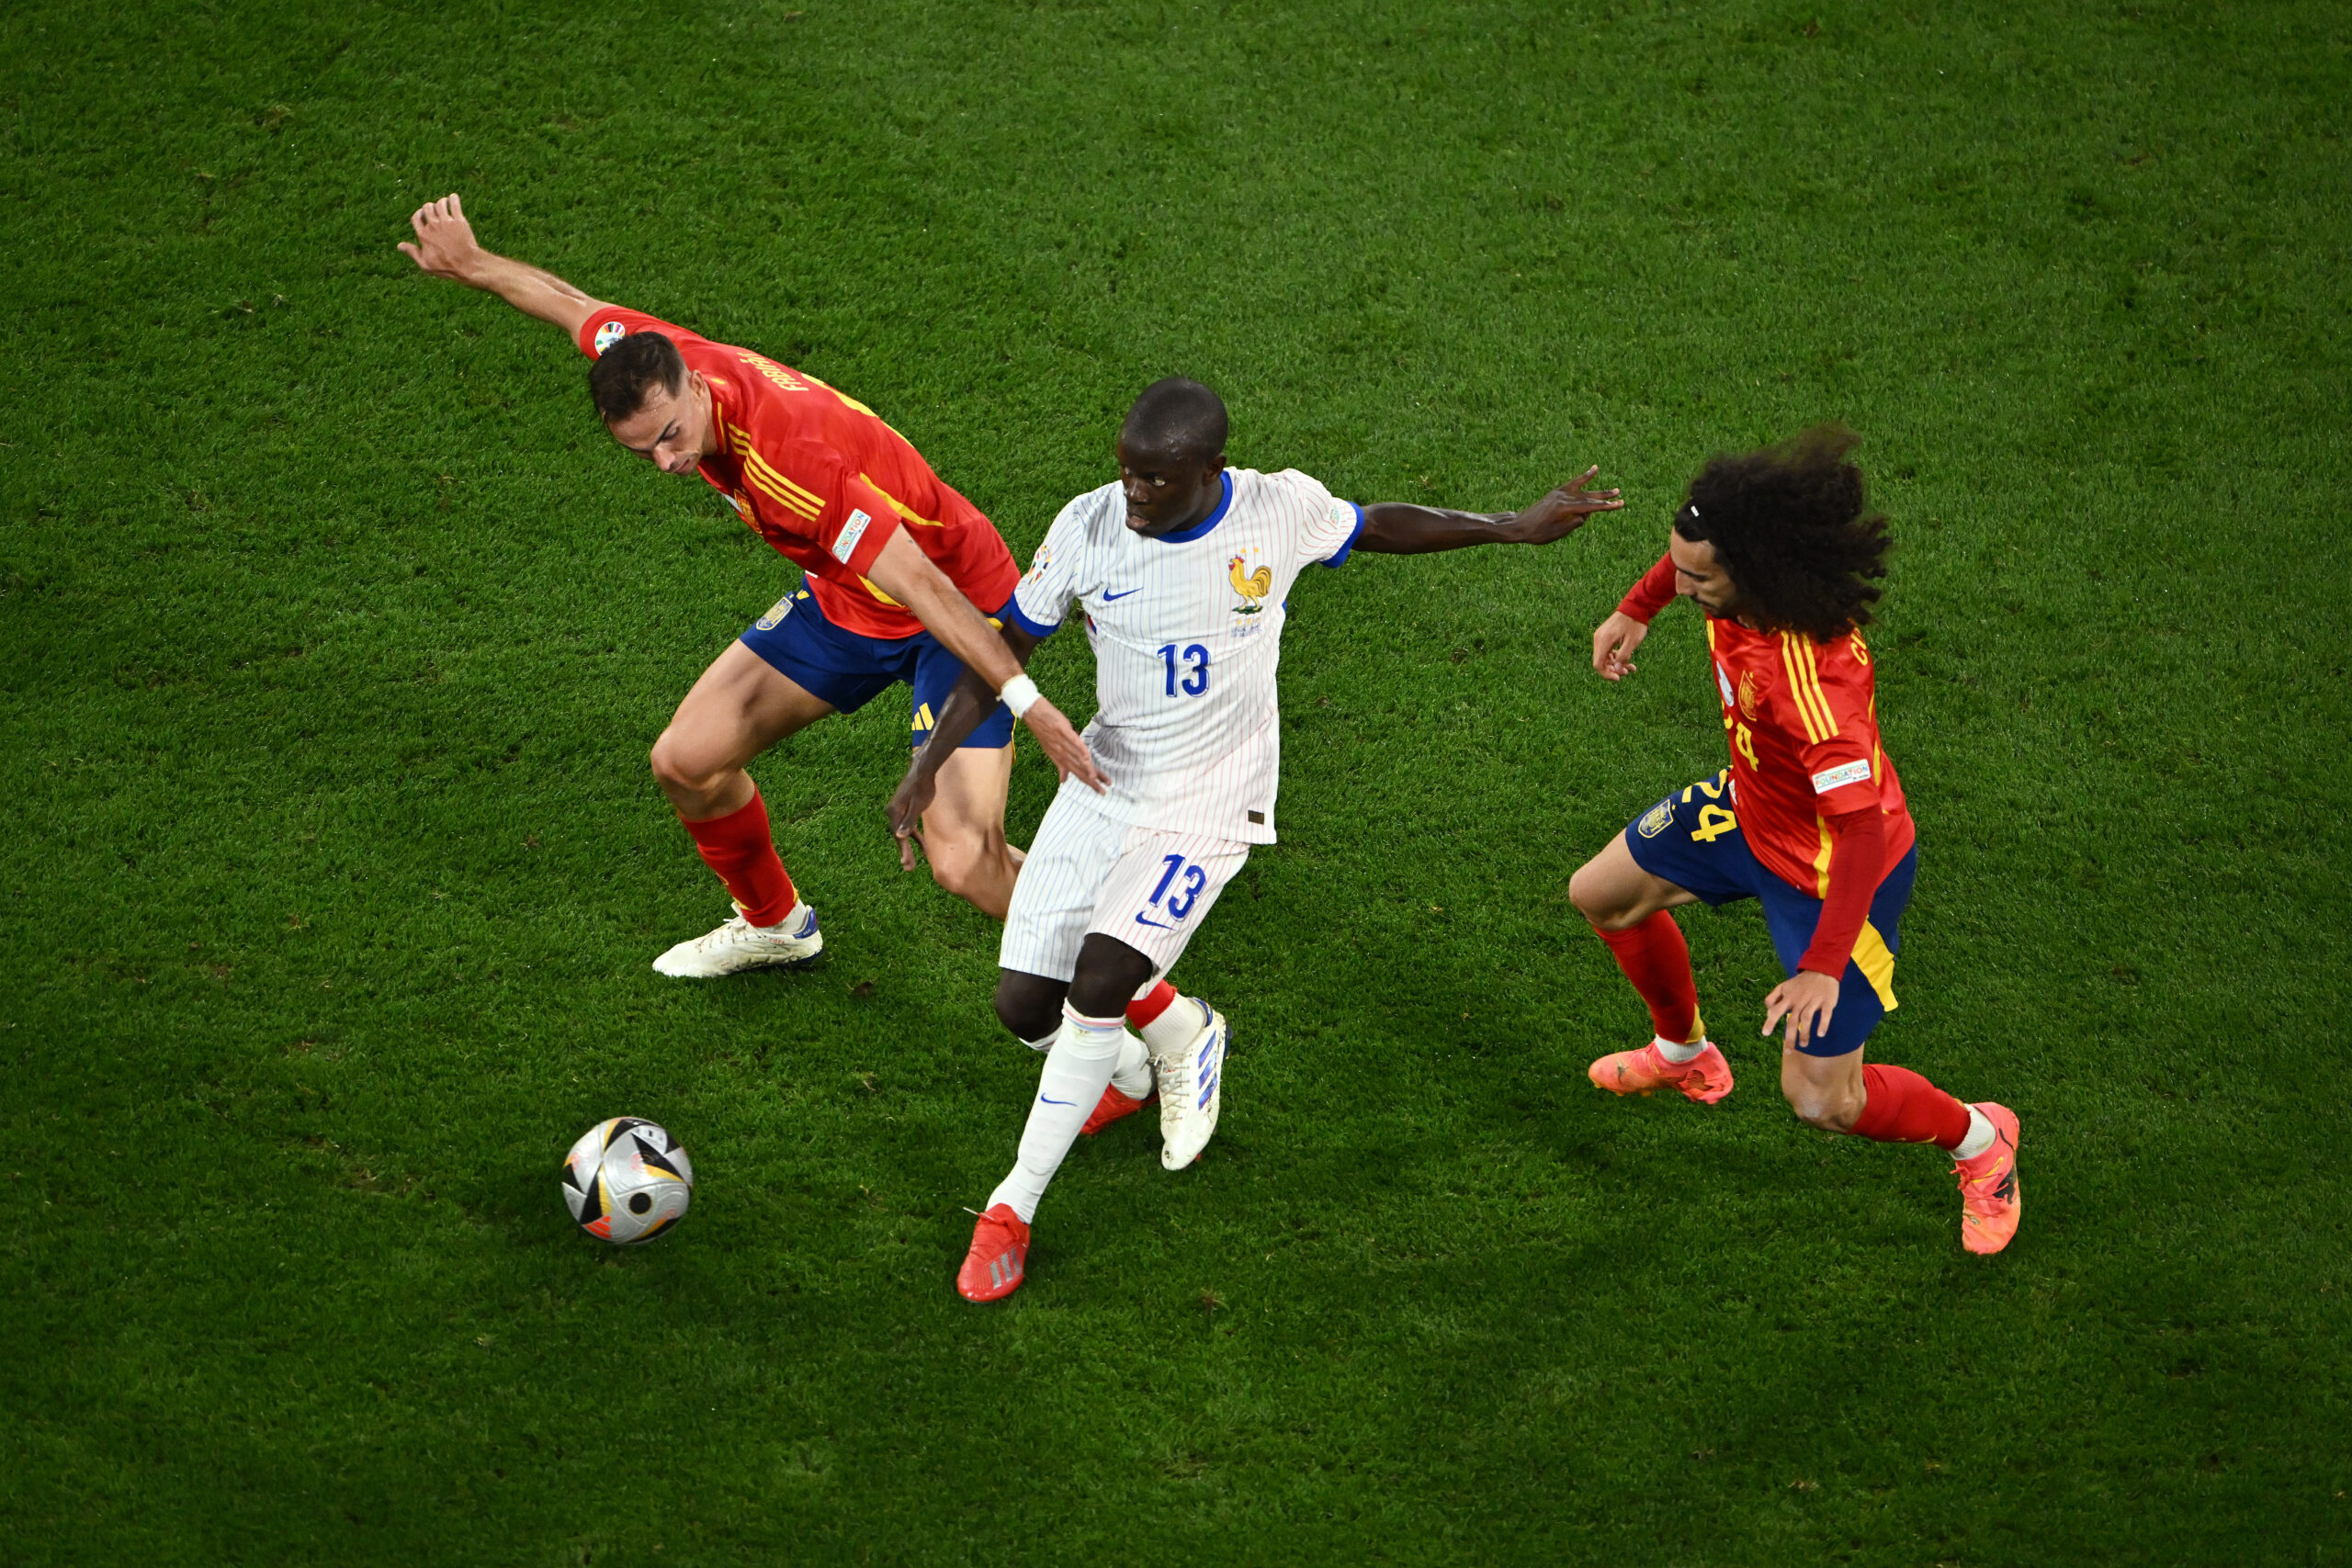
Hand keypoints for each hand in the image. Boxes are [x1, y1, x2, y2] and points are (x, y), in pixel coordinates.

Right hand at [397, 193, 483, 281]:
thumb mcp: (426, 264)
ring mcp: (446, 222)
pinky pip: (454, 204)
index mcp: (423, 235)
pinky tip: (453, 197)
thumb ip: (412, 252)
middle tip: (436, 210)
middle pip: (427, 207)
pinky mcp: (459, 221)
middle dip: (430, 207)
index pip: (416, 218)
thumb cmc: (446, 267)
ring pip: (440, 203)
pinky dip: (453, 199)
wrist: (467, 265)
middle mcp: (433, 225)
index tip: (423, 214)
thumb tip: (399, 246)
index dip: (419, 214)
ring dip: (442, 202)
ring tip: (445, 204)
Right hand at [888, 763, 938, 870]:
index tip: (906, 864)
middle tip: (909, 869)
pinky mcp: (906, 811)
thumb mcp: (917, 805)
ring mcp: (898, 812)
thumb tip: (899, 836)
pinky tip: (923, 848)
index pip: (899, 836)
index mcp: (894, 812)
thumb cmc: (922, 787)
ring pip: (904, 834)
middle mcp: (893, 813)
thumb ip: (909, 821)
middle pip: (899, 837)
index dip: (903, 851)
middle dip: (905, 853)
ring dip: (909, 848)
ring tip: (912, 865)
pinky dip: (915, 838)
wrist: (923, 771)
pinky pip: (909, 828)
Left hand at [1022, 697, 1106, 791]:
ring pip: (1077, 758)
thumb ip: (1060, 766)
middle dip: (1091, 780)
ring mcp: (1062, 742)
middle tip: (1103, 790)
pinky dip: (1080, 749)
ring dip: (1086, 768)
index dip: (1089, 782)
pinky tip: (1087, 756)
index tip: (1100, 790)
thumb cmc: (1044, 732)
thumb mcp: (1051, 752)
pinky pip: (1072, 741)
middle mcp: (1061, 753)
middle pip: (1079, 769)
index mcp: (1060, 759)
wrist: (1033, 714)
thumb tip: (1063, 780)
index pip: (1078, 773)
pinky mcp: (1062, 730)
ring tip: (1095, 777)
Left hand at [1502, 466, 1622, 544]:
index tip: (1619, 504)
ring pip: (1583, 491)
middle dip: (1605, 498)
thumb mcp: (1558, 533)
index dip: (1606, 507)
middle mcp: (1562, 497)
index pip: (1590, 507)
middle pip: (1589, 497)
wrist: (1519, 526)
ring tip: (1614, 489)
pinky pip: (1573, 484)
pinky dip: (1584, 477)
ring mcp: (1559, 493)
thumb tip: (1587, 514)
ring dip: (1598, 491)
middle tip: (1620, 496)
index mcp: (1564, 508)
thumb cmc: (1537, 534)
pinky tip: (1594, 470)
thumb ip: (1574, 523)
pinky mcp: (1556, 492)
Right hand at [1592, 611, 1648, 680]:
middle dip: (1613, 670)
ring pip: (1605, 657)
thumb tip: (1617, 671)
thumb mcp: (1632, 642)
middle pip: (1600, 662)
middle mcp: (1598, 639)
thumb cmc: (1635, 623)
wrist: (1635, 606)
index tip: (1618, 678)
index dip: (1606, 674)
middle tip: (1628, 672)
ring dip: (1616, 664)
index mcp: (1603, 641)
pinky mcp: (1605, 635)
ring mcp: (1601, 637)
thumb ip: (1623, 657)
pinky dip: (1616, 657)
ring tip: (1631, 668)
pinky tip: (1628, 660)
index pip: (1598, 664)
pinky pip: (1607, 651)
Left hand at [1762, 969, 1841, 1051]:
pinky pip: (1825, 1014)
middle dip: (1790, 1036)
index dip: (1771, 1021)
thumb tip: (1768, 1012)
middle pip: (1793, 1020)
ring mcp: (1814, 1001)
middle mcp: (1799, 1000)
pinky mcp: (1827, 1002)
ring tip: (1804, 1045)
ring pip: (1807, 1018)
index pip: (1777, 1010)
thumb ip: (1773, 998)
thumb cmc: (1801, 982)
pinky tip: (1821, 1034)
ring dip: (1805, 1033)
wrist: (1822, 970)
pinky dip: (1823, 1024)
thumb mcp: (1784, 986)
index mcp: (1788, 997)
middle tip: (1788, 1051)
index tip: (1765, 1033)